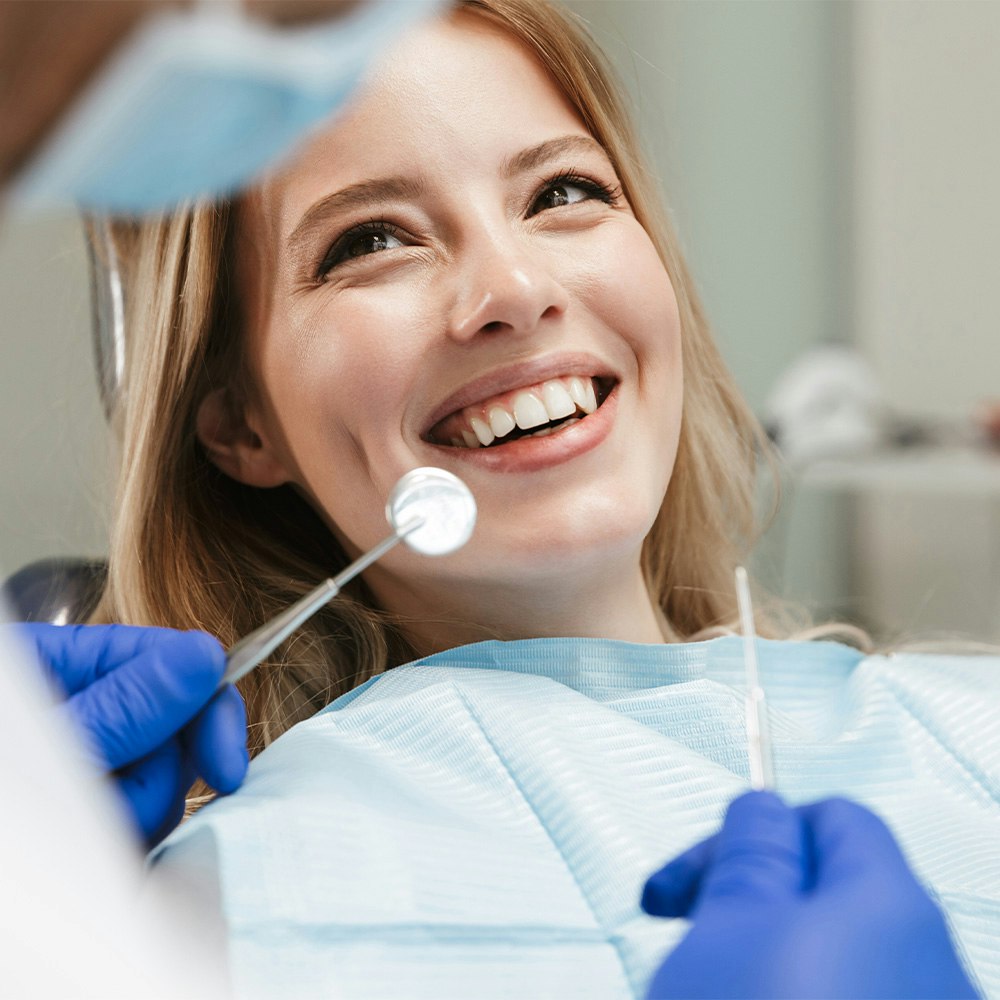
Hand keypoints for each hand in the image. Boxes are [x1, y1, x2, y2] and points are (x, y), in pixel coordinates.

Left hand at [12, 623, 247, 846]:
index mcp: (65, 662)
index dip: (210, 709)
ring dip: (135, 815)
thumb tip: (207, 657)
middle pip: (176, 727)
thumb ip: (127, 706)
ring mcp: (92, 755)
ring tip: (78, 832)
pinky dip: (125, 837)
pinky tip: (89, 846)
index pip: (171, 659)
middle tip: (120, 813)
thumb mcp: (53, 743)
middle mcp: (86, 704)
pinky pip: (142, 816)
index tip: (226, 768)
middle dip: (159, 777)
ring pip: (162, 781)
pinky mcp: (93, 803)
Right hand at [642, 791, 977, 999]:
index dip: (749, 833)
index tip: (687, 881)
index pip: (830, 819)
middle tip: (685, 945)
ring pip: (824, 968)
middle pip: (827, 900)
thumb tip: (761, 811)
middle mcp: (929, 969)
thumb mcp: (729, 931)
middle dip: (743, 913)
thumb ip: (748, 854)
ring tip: (706, 995)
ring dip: (754, 972)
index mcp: (891, 906)